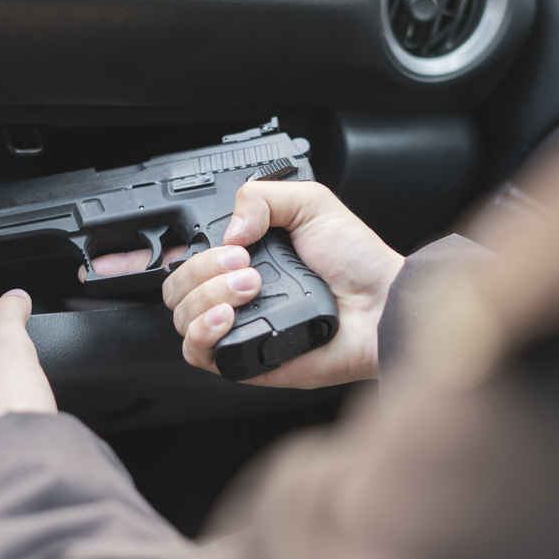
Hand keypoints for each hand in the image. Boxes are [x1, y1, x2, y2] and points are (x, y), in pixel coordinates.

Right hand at [163, 182, 403, 387]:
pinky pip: (197, 354)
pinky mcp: (245, 361)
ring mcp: (239, 327)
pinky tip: (227, 317)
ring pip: (181, 319)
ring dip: (205, 296)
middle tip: (244, 264)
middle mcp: (235, 295)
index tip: (224, 245)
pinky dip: (202, 331)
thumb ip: (262, 197)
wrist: (381, 305)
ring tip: (250, 288)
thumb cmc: (357, 262)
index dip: (190, 252)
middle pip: (177, 289)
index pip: (189, 258)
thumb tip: (227, 232)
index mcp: (245, 259)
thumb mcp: (311, 204)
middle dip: (202, 271)